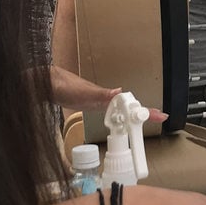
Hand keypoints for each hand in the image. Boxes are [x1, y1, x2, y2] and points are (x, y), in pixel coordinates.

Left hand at [48, 66, 167, 121]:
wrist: (44, 83)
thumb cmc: (62, 86)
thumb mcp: (82, 93)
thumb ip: (100, 94)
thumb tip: (120, 92)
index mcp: (106, 96)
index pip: (131, 104)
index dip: (145, 110)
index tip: (161, 115)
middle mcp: (104, 97)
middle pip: (128, 106)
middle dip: (144, 112)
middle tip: (159, 118)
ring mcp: (96, 100)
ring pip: (120, 108)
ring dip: (132, 114)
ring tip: (144, 121)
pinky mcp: (88, 103)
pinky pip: (109, 110)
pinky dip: (118, 115)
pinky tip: (117, 119)